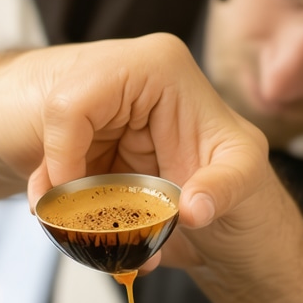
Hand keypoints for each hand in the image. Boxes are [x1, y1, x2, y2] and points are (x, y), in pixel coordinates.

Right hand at [0, 34, 267, 230]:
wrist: (233, 215)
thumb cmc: (242, 183)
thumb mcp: (246, 177)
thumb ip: (220, 188)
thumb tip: (192, 210)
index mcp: (159, 68)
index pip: (76, 101)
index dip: (66, 155)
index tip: (79, 203)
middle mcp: (130, 80)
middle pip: (56, 124)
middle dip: (61, 180)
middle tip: (75, 223)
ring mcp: (114, 111)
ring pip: (56, 151)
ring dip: (64, 200)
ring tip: (86, 233)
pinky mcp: (105, 142)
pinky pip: (65, 171)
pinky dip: (70, 206)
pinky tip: (91, 229)